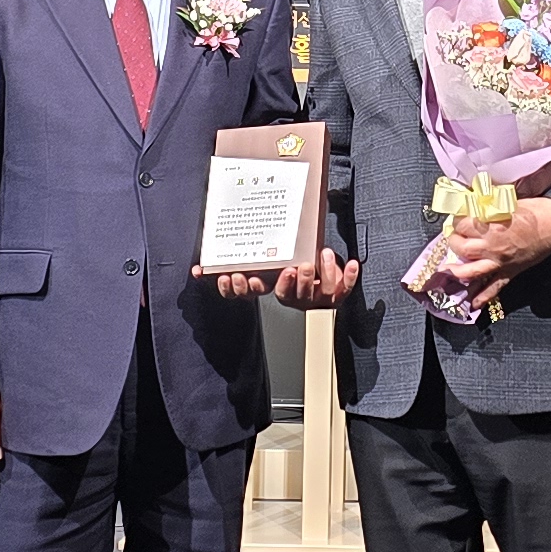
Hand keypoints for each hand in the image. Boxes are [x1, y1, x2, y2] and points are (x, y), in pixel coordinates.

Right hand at [219, 250, 359, 307]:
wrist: (320, 271)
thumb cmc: (286, 258)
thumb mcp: (261, 254)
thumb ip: (239, 254)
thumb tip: (197, 268)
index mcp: (271, 285)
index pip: (252, 293)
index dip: (242, 288)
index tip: (238, 276)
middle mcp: (292, 295)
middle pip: (287, 295)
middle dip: (289, 283)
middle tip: (291, 269)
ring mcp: (315, 297)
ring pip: (317, 294)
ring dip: (320, 275)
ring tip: (319, 259)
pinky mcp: (336, 295)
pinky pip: (345, 290)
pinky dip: (350, 277)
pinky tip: (353, 263)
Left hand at [434, 199, 550, 296]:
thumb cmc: (537, 211)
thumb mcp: (509, 200)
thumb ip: (489, 205)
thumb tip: (475, 202)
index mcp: (491, 224)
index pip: (462, 223)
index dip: (456, 219)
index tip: (456, 217)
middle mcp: (492, 245)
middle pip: (461, 247)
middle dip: (452, 242)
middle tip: (452, 237)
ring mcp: (500, 260)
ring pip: (471, 271)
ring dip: (456, 272)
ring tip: (446, 271)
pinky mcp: (510, 271)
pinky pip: (494, 288)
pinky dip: (483, 297)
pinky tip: (473, 303)